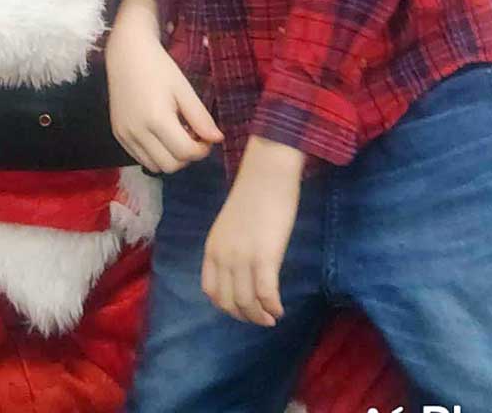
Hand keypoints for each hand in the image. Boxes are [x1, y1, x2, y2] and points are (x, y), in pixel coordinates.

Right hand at [106, 0, 222, 172]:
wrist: (126, 53)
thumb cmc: (159, 66)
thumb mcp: (184, 89)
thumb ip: (201, 117)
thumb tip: (218, 139)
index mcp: (157, 118)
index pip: (186, 153)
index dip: (202, 150)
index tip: (206, 137)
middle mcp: (138, 132)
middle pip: (171, 166)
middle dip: (187, 156)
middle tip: (192, 135)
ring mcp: (125, 135)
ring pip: (154, 166)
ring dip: (170, 157)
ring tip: (175, 134)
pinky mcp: (118, 134)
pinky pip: (140, 158)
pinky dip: (154, 153)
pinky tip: (159, 134)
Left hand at [201, 135, 304, 324]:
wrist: (266, 174)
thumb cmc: (252, 195)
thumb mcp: (230, 226)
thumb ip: (230, 248)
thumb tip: (239, 272)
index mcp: (212, 248)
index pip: (211, 291)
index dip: (226, 306)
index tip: (242, 308)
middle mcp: (223, 256)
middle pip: (228, 302)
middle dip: (245, 315)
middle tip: (261, 317)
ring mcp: (242, 258)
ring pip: (247, 303)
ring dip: (260, 316)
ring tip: (272, 316)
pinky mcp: (265, 257)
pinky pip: (266, 294)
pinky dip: (273, 307)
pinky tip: (280, 308)